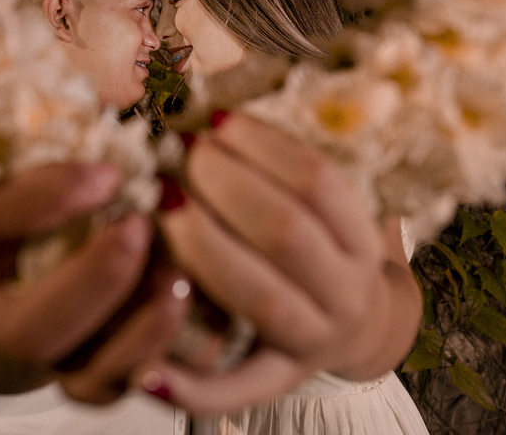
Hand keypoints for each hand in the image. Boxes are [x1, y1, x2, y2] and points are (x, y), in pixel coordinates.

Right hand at [0, 161, 190, 403]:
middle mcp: (10, 316)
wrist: (9, 318)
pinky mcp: (91, 388)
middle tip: (141, 228)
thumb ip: (75, 143)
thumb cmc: (37, 229)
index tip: (106, 173)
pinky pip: (124, 387)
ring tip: (182, 277)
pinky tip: (193, 314)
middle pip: (36, 324)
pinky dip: (160, 355)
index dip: (45, 200)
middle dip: (94, 278)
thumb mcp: (35, 183)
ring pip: (87, 370)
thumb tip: (137, 82)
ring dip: (139, 328)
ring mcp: (52, 362)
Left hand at [143, 112, 421, 412]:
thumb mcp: (324, 210)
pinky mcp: (274, 381)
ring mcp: (313, 341)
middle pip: (286, 231)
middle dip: (226, 185)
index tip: (213, 120)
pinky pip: (234, 392)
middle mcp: (346, 292)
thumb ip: (278, 170)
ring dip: (203, 247)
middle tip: (178, 156)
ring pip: (257, 296)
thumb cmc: (320, 251)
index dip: (261, 144)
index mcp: (360, 239)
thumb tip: (207, 114)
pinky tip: (145, 371)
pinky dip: (190, 387)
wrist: (354, 328)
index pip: (318, 180)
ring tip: (159, 206)